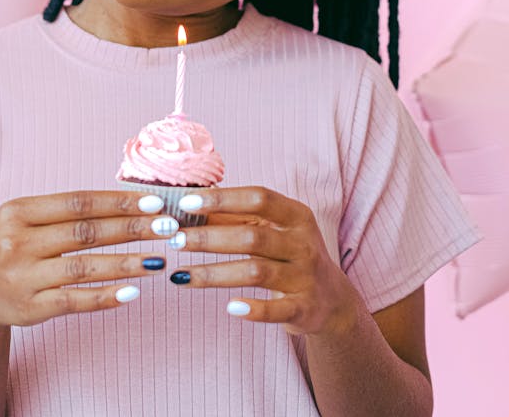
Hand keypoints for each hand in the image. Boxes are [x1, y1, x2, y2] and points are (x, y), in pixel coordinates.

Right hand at [0, 191, 177, 330]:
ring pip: (84, 268)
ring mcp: (22, 278)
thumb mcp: (25, 219)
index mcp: (17, 212)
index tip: (153, 202)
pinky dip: (105, 296)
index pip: (77, 203)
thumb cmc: (12, 246)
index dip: (117, 202)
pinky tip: (132, 292)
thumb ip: (66, 211)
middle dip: (131, 228)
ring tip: (159, 259)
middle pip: (85, 233)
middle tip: (166, 227)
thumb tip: (128, 202)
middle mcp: (16, 243)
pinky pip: (74, 301)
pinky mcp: (29, 309)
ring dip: (126, 263)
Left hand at [167, 186, 360, 336]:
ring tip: (181, 275)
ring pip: (256, 272)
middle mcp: (304, 243)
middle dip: (210, 237)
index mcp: (296, 215)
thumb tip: (188, 202)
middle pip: (252, 236)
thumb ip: (236, 217)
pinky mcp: (305, 309)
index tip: (186, 203)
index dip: (222, 199)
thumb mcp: (272, 230)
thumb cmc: (289, 254)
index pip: (258, 198)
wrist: (332, 300)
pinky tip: (229, 307)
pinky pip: (276, 310)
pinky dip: (253, 309)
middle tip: (175, 240)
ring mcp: (306, 277)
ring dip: (215, 273)